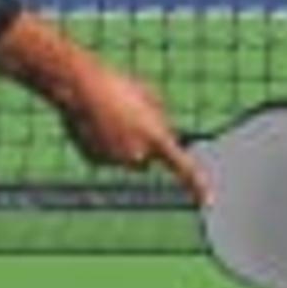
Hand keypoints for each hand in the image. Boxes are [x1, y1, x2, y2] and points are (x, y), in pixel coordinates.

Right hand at [0, 16, 206, 201]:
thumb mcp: (149, 97)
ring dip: (121, 142)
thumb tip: (164, 134)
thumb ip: (161, 120)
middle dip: (142, 146)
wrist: (80, 86)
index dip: (197, 185)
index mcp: (157, 138)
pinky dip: (102, 143)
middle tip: (129, 118)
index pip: (183, 167)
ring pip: (124, 157)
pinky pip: (105, 155)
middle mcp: (138, 156)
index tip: (206, 201)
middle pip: (146, 160)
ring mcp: (115, 161)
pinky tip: (94, 123)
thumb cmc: (117, 85)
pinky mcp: (96, 161)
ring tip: (109, 116)